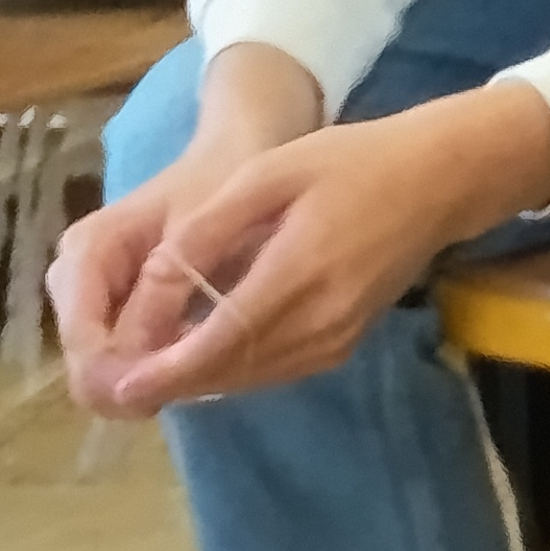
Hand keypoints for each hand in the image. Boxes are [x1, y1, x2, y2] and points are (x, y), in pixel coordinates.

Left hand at [51, 41, 322, 409]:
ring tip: (141, 379)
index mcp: (301, 270)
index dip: (167, 369)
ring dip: (196, 382)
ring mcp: (337, 338)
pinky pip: (273, 370)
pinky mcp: (344, 344)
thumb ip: (210, 227)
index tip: (116, 388)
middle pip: (231, 370)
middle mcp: (322, 318)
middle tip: (109, 388)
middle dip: (168, 385)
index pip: (223, 337)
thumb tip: (156, 280)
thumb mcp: (272, 173)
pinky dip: (230, 371)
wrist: (440, 180)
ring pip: (250, 377)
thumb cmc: (352, 162)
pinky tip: (198, 359)